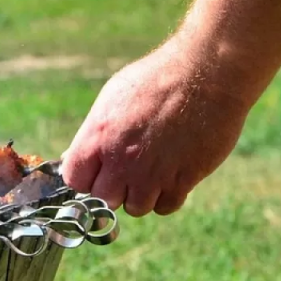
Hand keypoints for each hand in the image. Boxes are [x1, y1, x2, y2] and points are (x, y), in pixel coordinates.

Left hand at [59, 40, 255, 216]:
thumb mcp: (112, 99)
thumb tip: (77, 157)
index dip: (87, 177)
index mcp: (98, 137)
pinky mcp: (182, 180)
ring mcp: (152, 174)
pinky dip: (167, 196)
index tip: (99, 169)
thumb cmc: (157, 79)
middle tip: (129, 169)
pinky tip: (172, 174)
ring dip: (141, 194)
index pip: (75, 180)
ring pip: (135, 208)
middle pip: (104, 199)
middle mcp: (121, 161)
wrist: (206, 73)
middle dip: (114, 188)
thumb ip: (94, 133)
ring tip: (153, 169)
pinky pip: (165, 207)